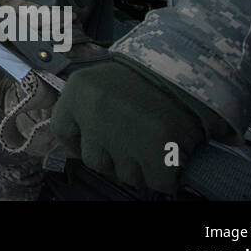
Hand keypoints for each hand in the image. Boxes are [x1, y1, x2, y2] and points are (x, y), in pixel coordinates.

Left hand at [51, 59, 210, 194]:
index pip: (62, 130)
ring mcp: (125, 135)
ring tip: (152, 143)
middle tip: (131, 142)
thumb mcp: (101, 82)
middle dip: (112, 157)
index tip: (92, 143)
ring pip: (125, 175)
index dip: (77, 142)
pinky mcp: (157, 152)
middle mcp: (95, 113)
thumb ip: (85, 109)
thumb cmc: (143, 77)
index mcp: (79, 91)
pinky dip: (166, 175)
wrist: (188, 68)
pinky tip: (169, 155)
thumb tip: (77, 147)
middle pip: (93, 160)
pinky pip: (157, 182)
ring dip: (140, 167)